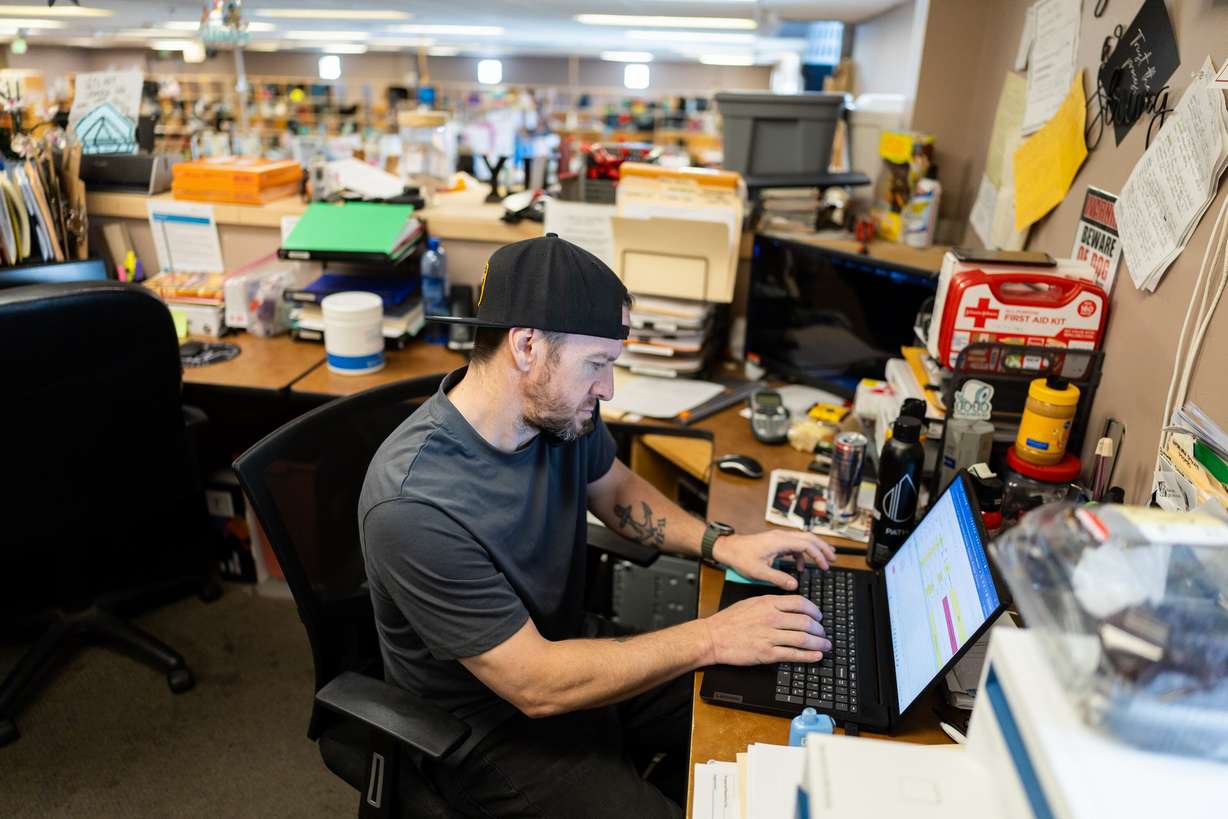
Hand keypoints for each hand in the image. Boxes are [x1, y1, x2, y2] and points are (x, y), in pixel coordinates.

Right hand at [701, 594, 829, 665]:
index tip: (819, 616)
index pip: (800, 603)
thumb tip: (791, 607)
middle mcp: (771, 618)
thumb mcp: (751, 603)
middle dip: (820, 629)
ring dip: (818, 643)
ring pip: (803, 639)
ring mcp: (769, 636)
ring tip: (825, 646)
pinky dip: (808, 656)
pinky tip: (816, 656)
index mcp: (768, 602)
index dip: (815, 611)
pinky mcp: (767, 653)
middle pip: (806, 622)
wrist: (712, 637)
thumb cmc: (729, 621)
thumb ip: (771, 603)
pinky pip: (793, 654)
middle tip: (823, 633)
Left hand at [713, 530, 836, 589]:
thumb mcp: (759, 571)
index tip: (826, 566)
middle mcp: (781, 536)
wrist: (728, 548)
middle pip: (809, 537)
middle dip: (823, 548)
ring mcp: (779, 537)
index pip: (806, 545)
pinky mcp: (776, 541)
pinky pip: (795, 544)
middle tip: (834, 559)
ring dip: (815, 549)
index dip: (818, 555)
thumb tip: (794, 585)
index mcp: (779, 541)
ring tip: (825, 560)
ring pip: (803, 539)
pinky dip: (802, 554)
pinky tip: (801, 567)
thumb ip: (778, 578)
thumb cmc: (741, 558)